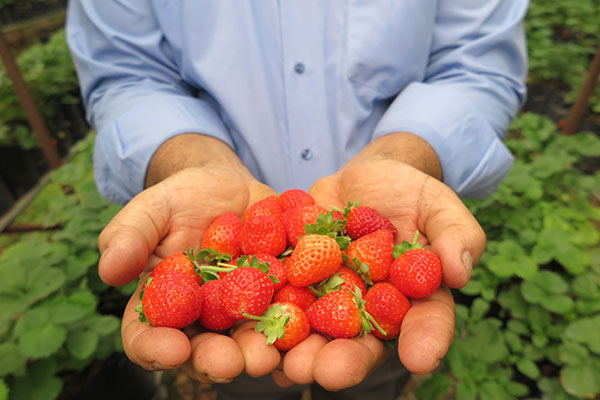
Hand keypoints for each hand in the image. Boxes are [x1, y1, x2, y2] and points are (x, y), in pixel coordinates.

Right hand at [98, 134, 283, 382]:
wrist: (229, 186)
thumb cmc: (181, 198)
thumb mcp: (152, 207)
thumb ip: (130, 234)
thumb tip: (109, 270)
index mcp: (163, 304)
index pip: (148, 334)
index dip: (155, 348)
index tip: (170, 349)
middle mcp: (204, 318)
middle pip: (205, 348)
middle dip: (218, 359)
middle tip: (231, 363)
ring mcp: (245, 311)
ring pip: (251, 340)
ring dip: (261, 353)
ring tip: (271, 356)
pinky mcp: (281, 296)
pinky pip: (293, 317)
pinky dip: (302, 330)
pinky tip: (312, 337)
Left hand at [274, 138, 484, 390]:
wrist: (361, 178)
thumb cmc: (409, 192)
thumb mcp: (438, 204)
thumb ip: (456, 234)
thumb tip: (459, 271)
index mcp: (412, 299)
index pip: (425, 323)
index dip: (424, 341)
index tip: (418, 358)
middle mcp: (368, 310)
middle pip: (361, 343)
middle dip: (346, 361)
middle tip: (329, 372)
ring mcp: (328, 299)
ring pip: (316, 333)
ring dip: (299, 352)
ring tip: (287, 364)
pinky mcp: (294, 281)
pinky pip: (279, 301)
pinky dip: (265, 318)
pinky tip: (251, 335)